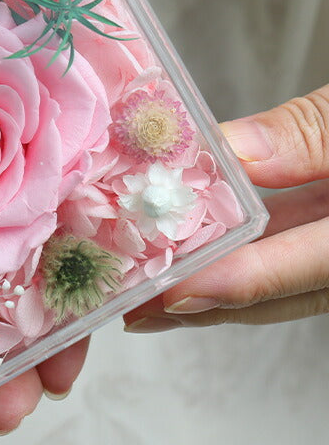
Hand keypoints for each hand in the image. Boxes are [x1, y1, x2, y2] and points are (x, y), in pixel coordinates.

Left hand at [124, 84, 328, 331]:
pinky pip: (294, 265)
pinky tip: (200, 260)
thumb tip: (231, 153)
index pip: (308, 267)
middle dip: (207, 305)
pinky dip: (243, 266)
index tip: (172, 294)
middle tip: (135, 308)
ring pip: (286, 289)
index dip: (238, 283)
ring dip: (217, 293)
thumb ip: (309, 136)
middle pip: (286, 294)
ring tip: (149, 295)